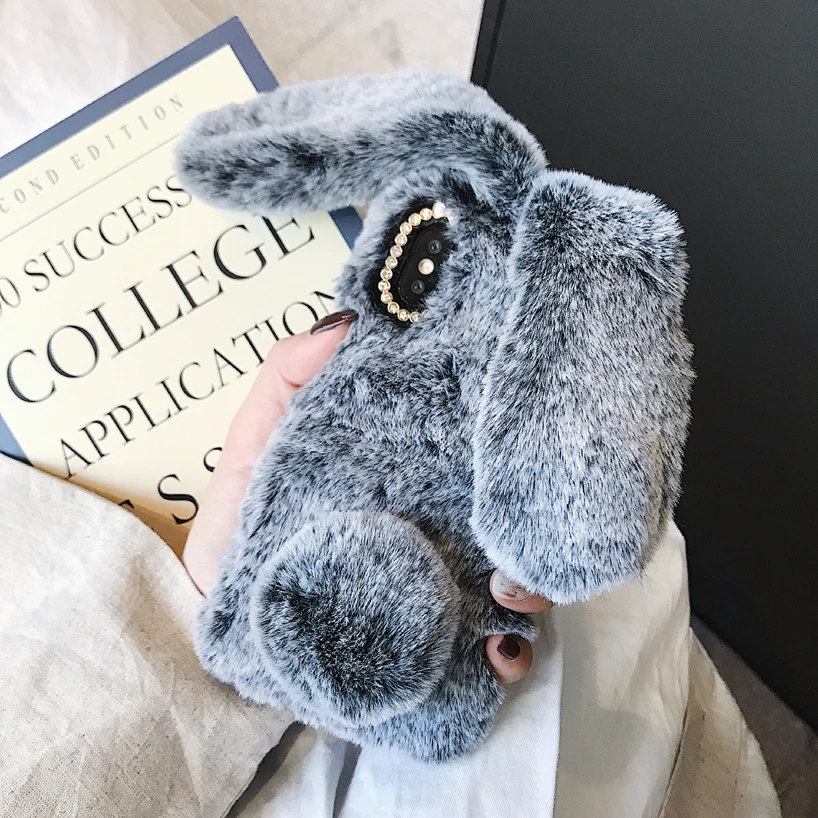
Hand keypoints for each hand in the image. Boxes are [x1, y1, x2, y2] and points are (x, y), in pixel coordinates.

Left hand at [183, 310, 551, 684]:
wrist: (218, 622)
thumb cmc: (240, 525)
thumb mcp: (255, 444)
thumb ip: (286, 380)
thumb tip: (348, 320)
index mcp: (403, 476)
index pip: (466, 452)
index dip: (496, 445)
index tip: (508, 440)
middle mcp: (433, 529)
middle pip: (504, 518)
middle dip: (526, 524)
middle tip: (517, 532)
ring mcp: (440, 589)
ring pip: (515, 582)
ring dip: (530, 588)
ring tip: (508, 596)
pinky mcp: (434, 645)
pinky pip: (490, 650)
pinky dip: (510, 652)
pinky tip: (497, 653)